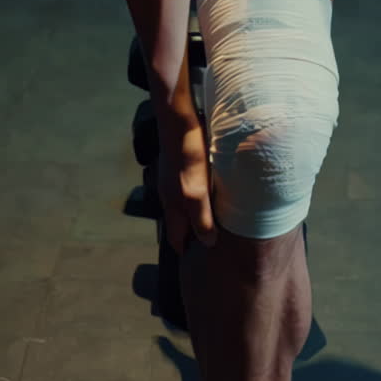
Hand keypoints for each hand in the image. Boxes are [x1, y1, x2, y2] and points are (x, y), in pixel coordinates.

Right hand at [157, 118, 217, 254]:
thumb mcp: (196, 188)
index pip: (175, 238)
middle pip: (178, 222)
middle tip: (209, 244)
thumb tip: (208, 242)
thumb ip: (200, 216)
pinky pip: (186, 187)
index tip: (197, 262)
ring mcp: (171, 177)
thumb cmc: (187, 152)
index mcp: (172, 203)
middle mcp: (168, 193)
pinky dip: (196, 196)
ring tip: (213, 221)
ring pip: (182, 204)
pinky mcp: (177, 163)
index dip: (185, 250)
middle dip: (190, 234)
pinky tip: (209, 190)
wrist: (178, 117)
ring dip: (194, 214)